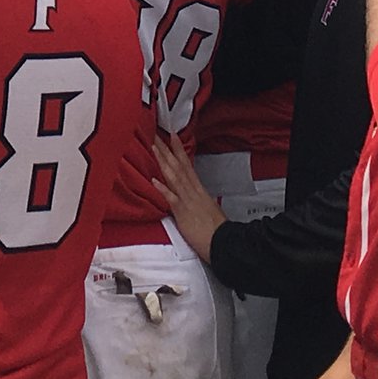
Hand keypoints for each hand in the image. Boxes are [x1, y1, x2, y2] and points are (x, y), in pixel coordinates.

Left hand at [150, 134, 224, 262]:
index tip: (172, 136)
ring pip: (174, 177)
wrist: (223, 243)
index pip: (187, 165)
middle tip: (156, 134)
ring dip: (163, 161)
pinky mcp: (183, 213)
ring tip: (154, 147)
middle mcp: (193, 192)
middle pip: (178, 166)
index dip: (179, 150)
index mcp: (199, 190)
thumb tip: (197, 195)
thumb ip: (200, 199)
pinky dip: (163, 189)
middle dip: (167, 150)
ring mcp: (187, 201)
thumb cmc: (217, 230)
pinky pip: (172, 199)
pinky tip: (154, 180)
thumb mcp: (209, 208)